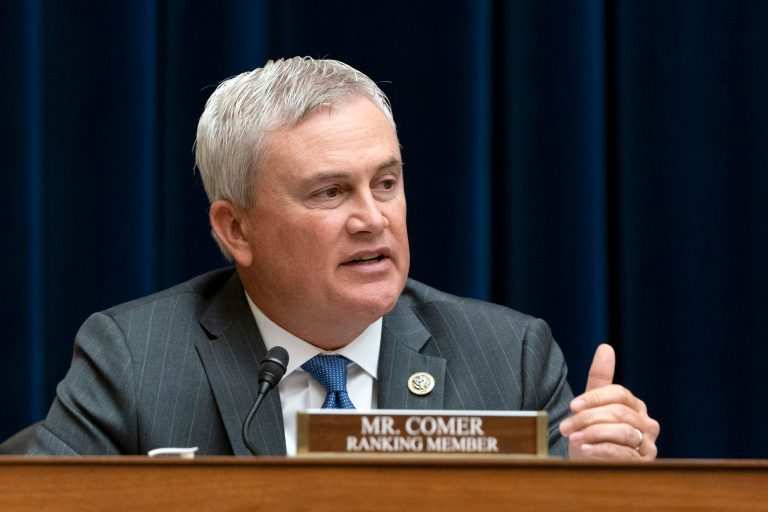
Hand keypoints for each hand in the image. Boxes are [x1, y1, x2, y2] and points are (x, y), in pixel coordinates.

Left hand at [559, 344, 659, 460]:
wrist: (592, 468)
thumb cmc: (593, 435)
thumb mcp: (592, 407)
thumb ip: (600, 379)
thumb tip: (605, 347)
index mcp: (636, 406)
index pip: (619, 394)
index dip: (594, 398)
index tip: (572, 405)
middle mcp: (647, 424)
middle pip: (619, 413)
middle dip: (588, 418)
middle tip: (565, 426)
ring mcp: (648, 445)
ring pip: (623, 432)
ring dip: (592, 433)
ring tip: (572, 437)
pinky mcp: (643, 465)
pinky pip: (623, 453)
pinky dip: (601, 450)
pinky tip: (584, 449)